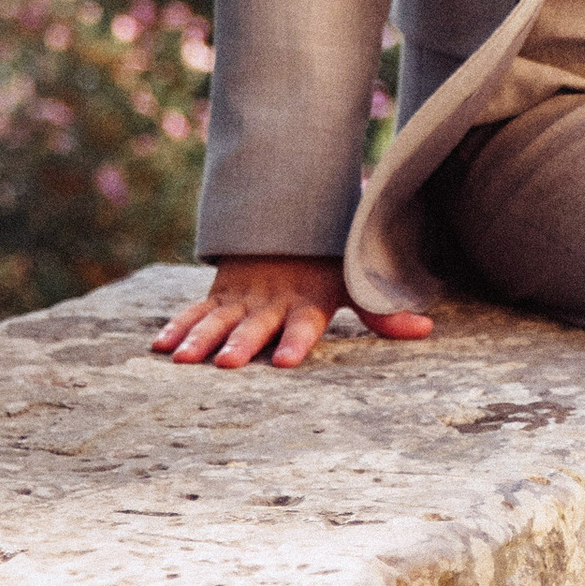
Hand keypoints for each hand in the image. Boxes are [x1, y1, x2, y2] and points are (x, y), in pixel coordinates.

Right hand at [150, 257, 435, 370]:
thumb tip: (426, 330)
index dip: (295, 341)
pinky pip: (195, 312)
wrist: (289, 221)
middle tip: (226, 364)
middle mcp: (273, 302)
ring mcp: (243, 299)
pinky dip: (177, 327)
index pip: (304, 325)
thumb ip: (382, 313)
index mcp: (308, 302)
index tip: (284, 362)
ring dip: (200, 339)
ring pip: (218, 320)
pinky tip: (158, 347)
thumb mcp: (354, 283)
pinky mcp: (220, 297)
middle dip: (240, 343)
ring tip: (182, 360)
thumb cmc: (327, 263)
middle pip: (255, 326)